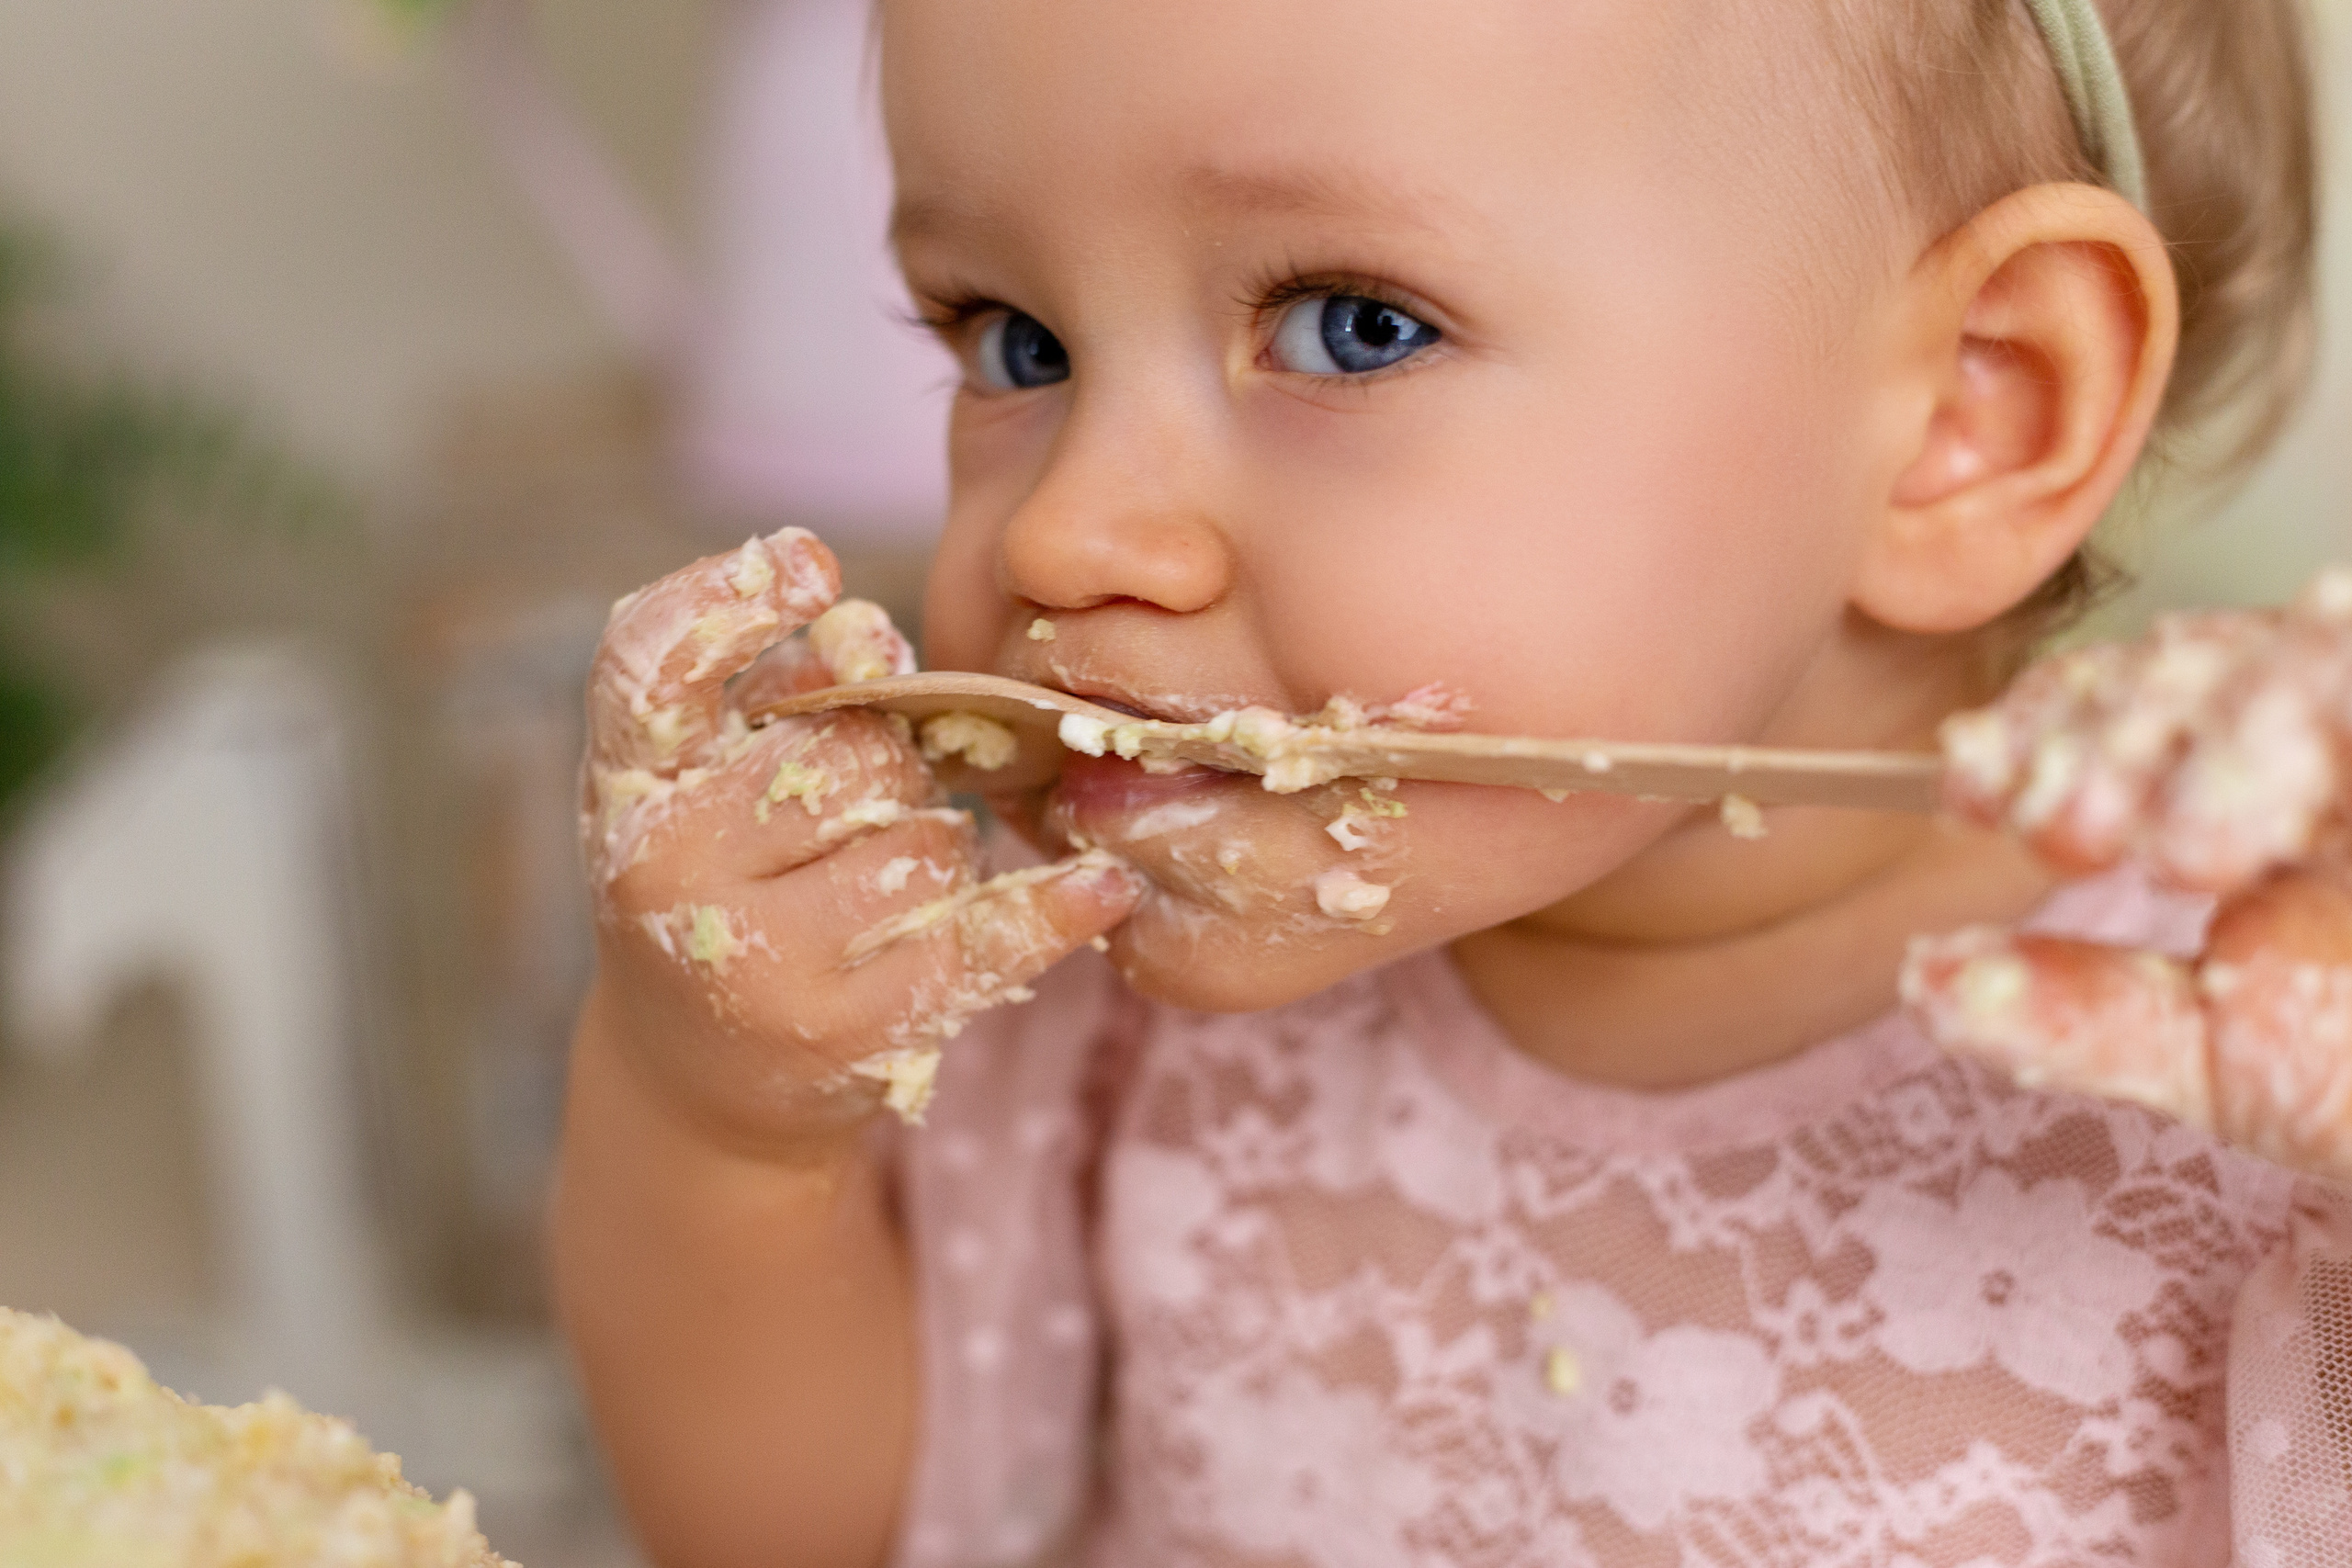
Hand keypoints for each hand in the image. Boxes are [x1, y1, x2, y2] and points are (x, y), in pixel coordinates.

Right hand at [580, 529, 1143, 1157]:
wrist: (698, 1079)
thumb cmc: (726, 881)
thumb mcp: (720, 776)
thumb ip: (786, 686)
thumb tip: (867, 631)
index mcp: (624, 787)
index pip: (649, 663)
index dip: (725, 600)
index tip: (812, 565)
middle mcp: (666, 871)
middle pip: (847, 752)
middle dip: (887, 757)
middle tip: (870, 795)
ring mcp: (758, 960)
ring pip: (925, 842)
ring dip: (937, 841)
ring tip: (888, 874)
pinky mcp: (848, 1032)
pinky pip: (983, 937)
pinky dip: (1051, 909)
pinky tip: (1102, 886)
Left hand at [1903, 570, 2351, 1182]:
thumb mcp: (2218, 1057)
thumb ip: (2074, 1015)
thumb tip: (1926, 981)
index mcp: (2260, 795)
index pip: (2126, 716)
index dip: (2036, 738)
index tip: (1968, 786)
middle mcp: (2333, 743)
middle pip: (2200, 667)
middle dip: (2111, 734)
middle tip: (2063, 821)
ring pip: (2298, 657)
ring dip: (2223, 735)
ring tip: (2179, 847)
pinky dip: (2310, 706)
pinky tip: (2271, 761)